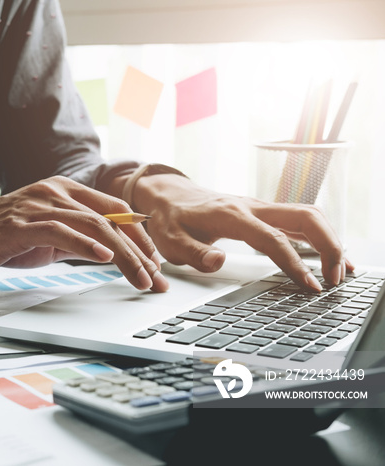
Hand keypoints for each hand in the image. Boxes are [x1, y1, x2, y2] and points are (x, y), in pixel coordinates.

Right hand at [0, 176, 168, 290]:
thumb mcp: (44, 237)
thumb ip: (74, 239)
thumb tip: (107, 253)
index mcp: (63, 191)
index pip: (115, 212)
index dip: (140, 238)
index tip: (155, 264)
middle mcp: (55, 192)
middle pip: (112, 219)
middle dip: (141, 252)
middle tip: (157, 279)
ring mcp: (38, 205)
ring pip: (94, 226)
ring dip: (124, 255)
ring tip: (142, 278)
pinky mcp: (21, 223)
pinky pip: (62, 232)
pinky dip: (86, 245)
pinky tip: (105, 257)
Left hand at [130, 174, 353, 290]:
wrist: (169, 196)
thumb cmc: (170, 220)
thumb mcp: (171, 241)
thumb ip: (194, 253)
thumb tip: (218, 261)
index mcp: (232, 215)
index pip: (273, 238)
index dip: (294, 263)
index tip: (309, 285)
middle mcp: (252, 207)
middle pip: (305, 217)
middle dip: (328, 246)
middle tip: (335, 279)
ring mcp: (261, 208)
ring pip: (308, 215)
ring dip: (330, 240)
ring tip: (340, 272)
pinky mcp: (264, 213)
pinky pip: (300, 220)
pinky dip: (320, 236)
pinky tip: (330, 256)